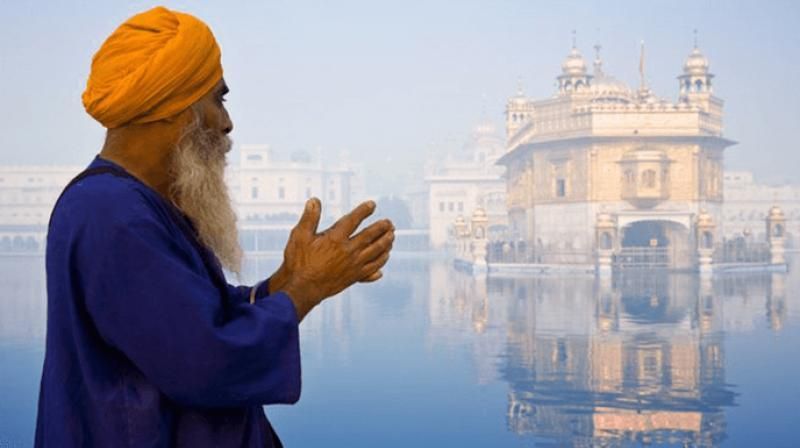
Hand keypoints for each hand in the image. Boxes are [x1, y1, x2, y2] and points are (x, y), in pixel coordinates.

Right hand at [271, 198, 393, 320]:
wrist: (302, 289)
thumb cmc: (298, 262)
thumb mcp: (299, 236)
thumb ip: (309, 218)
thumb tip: (315, 201)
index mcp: (335, 239)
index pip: (353, 220)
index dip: (363, 211)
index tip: (372, 205)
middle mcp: (348, 251)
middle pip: (370, 236)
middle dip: (382, 227)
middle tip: (389, 222)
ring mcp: (353, 265)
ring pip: (376, 252)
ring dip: (386, 242)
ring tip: (392, 236)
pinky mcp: (355, 277)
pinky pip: (373, 268)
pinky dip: (381, 261)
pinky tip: (385, 258)